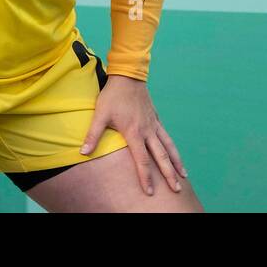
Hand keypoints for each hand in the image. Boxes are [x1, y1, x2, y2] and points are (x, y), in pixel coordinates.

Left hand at [80, 74, 186, 195]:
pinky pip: (166, 136)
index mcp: (134, 133)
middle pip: (161, 157)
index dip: (146, 177)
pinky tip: (175, 153)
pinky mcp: (155, 118)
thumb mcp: (100, 114)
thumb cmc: (113, 95)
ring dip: (176, 161)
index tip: (149, 191)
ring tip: (184, 175)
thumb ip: (93, 135)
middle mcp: (147, 131)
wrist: (128, 76)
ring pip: (168, 146)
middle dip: (169, 174)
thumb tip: (82, 153)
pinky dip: (172, 147)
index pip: (142, 160)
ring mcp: (153, 124)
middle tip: (176, 189)